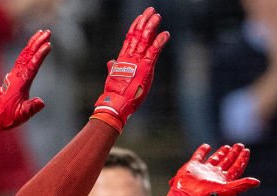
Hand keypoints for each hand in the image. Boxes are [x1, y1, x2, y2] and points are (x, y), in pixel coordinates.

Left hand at [0, 29, 51, 140]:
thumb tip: (41, 102)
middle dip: (37, 43)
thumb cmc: (8, 116)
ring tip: (42, 34)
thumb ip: (32, 108)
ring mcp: (14, 74)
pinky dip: (28, 50)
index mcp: (20, 83)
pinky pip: (22, 59)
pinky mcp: (14, 76)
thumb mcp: (22, 115)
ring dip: (33, 43)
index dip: (40, 56)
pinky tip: (33, 46)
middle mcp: (16, 76)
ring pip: (24, 55)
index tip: (48, 46)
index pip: (32, 66)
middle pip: (28, 55)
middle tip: (47, 32)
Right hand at [91, 7, 169, 132]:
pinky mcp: (146, 67)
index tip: (140, 17)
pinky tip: (166, 34)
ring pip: (145, 38)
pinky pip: (154, 51)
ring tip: (157, 16)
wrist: (116, 103)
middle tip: (151, 11)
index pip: (130, 38)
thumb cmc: (115, 94)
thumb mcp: (113, 77)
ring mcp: (137, 61)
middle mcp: (129, 56)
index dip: (135, 26)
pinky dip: (160, 41)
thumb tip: (111, 62)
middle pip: (138, 34)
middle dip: (145, 21)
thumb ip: (113, 68)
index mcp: (123, 59)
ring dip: (152, 26)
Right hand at [164, 143, 260, 195]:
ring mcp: (204, 170)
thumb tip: (257, 182)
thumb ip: (242, 185)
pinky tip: (207, 146)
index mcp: (224, 180)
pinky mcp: (193, 166)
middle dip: (234, 154)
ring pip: (215, 159)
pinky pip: (199, 156)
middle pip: (227, 162)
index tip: (247, 150)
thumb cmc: (207, 195)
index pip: (236, 168)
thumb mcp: (227, 189)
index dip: (242, 160)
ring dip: (222, 153)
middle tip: (240, 145)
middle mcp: (215, 175)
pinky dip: (203, 151)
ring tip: (228, 146)